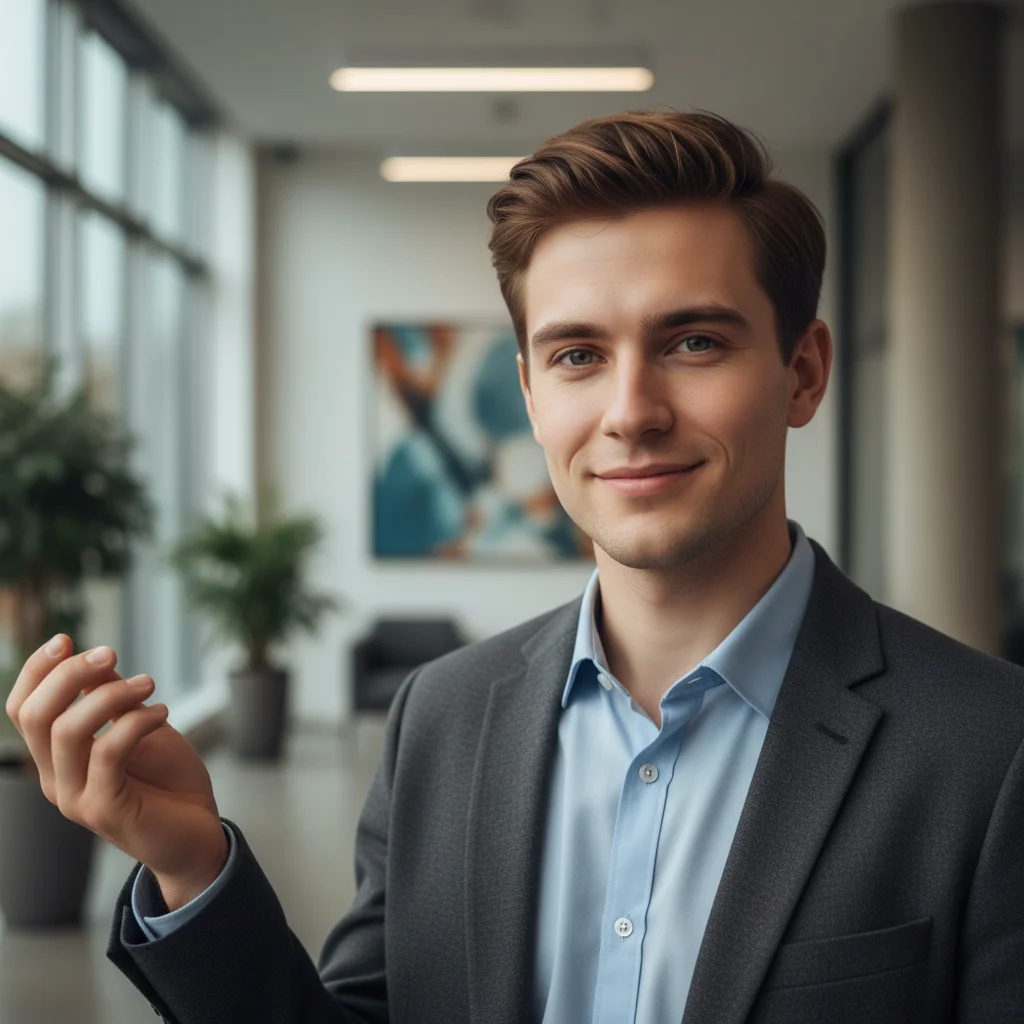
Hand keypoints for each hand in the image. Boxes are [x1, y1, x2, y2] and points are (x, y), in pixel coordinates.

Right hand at [5, 635, 228, 908]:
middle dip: (69, 674)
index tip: (66, 639)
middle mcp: (55, 779)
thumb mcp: (138, 727)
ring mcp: (75, 798)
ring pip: (65, 732)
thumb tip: (98, 660)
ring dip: (110, 695)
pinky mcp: (104, 811)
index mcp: (56, 758)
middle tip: (112, 653)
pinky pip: (108, 752)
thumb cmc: (167, 779)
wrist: (197, 832)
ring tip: (150, 684)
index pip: (21, 710)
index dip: (36, 671)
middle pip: (35, 716)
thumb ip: (113, 700)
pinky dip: (137, 721)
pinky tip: (163, 713)